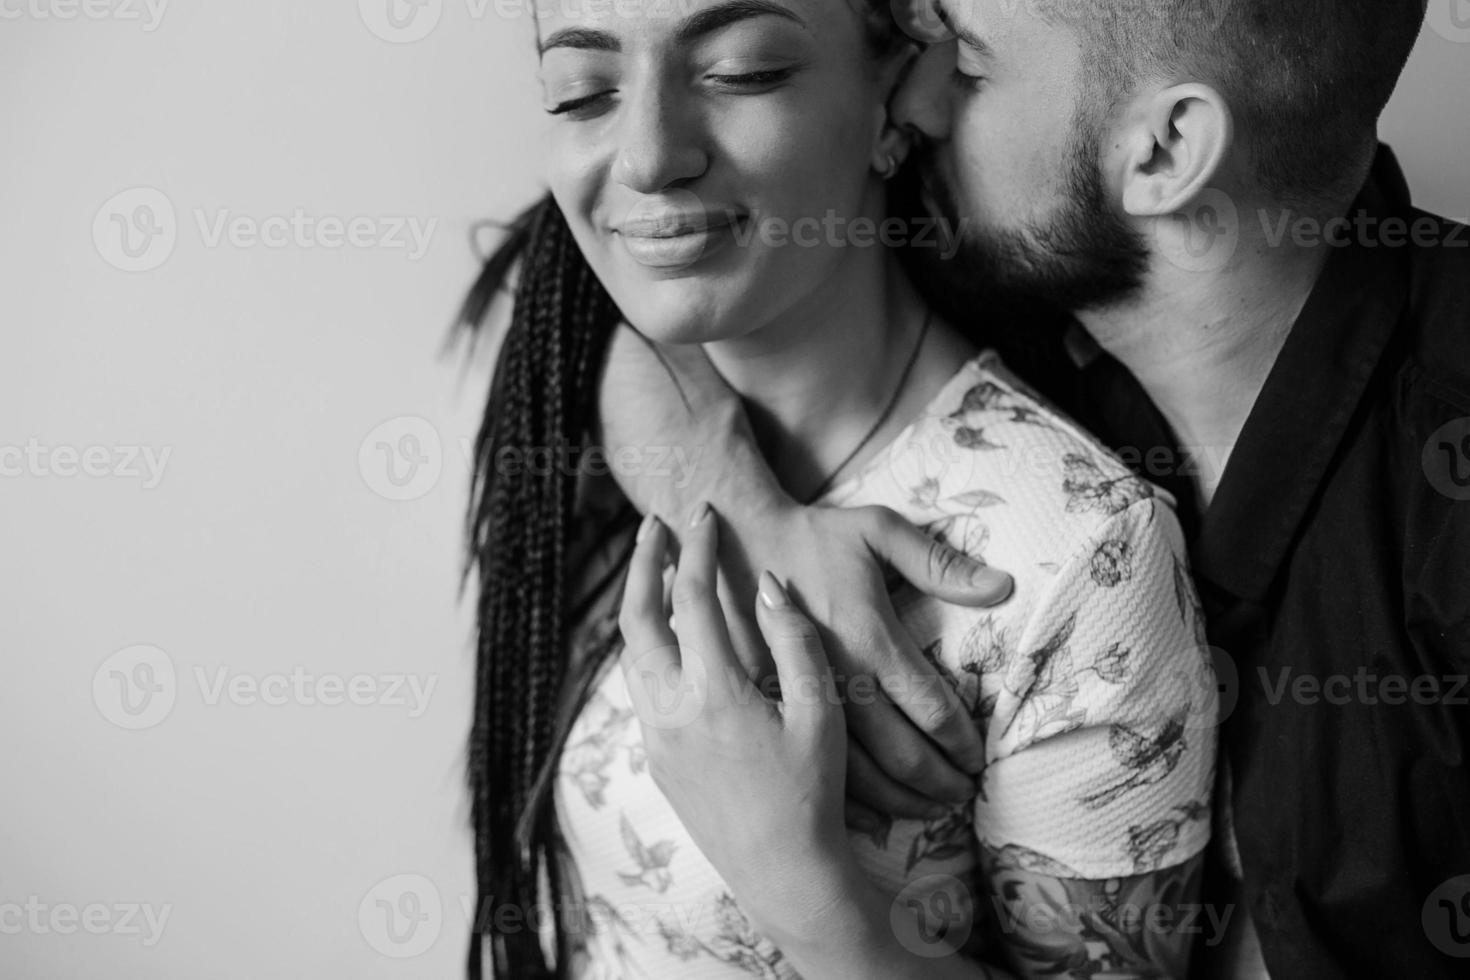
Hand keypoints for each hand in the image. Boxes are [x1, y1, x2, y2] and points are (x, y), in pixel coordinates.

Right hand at [597, 326, 1013, 824]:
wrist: (732, 541)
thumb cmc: (813, 535)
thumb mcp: (878, 530)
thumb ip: (942, 563)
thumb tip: (1006, 586)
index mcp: (868, 637)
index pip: (932, 709)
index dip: (962, 743)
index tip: (978, 759)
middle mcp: (837, 679)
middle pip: (902, 755)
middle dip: (941, 782)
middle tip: (965, 794)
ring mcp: (800, 702)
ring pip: (860, 775)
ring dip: (903, 801)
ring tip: (932, 810)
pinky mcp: (771, 710)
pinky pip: (813, 767)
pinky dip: (852, 803)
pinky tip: (874, 815)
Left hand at [616, 503, 856, 931]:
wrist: (783, 875)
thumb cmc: (812, 796)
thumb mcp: (821, 715)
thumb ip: (796, 643)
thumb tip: (770, 588)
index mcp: (713, 693)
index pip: (693, 599)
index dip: (697, 549)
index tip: (705, 514)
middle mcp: (670, 712)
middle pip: (637, 618)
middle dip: (645, 564)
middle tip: (655, 523)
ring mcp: (656, 739)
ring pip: (633, 655)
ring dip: (643, 608)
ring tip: (661, 573)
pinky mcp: (657, 761)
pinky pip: (642, 688)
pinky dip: (650, 649)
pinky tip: (672, 641)